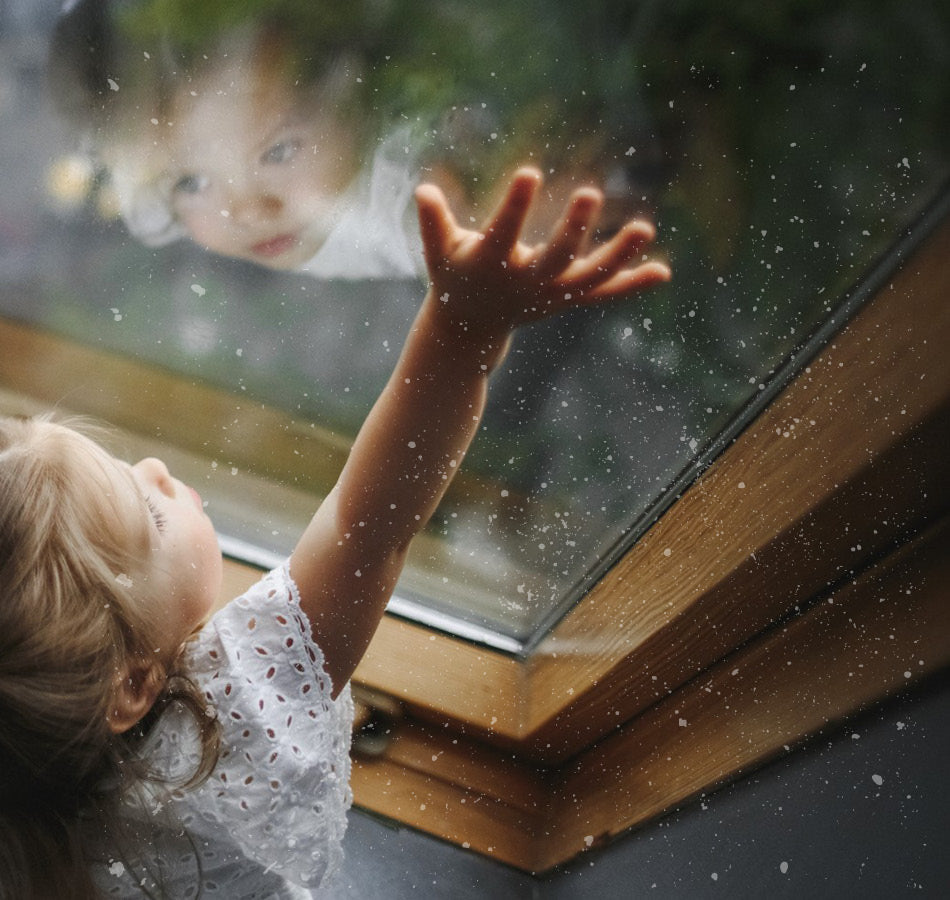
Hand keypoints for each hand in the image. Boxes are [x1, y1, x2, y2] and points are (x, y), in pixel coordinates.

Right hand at [414, 166, 669, 333]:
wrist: (470, 330)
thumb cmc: (453, 277)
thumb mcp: (438, 252)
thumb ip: (433, 224)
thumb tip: (424, 192)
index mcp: (491, 265)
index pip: (503, 234)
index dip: (515, 207)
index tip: (530, 173)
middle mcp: (525, 282)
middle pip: (554, 258)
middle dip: (573, 230)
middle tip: (590, 192)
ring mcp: (551, 294)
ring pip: (589, 277)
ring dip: (618, 256)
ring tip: (646, 229)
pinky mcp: (567, 299)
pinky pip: (602, 293)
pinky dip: (631, 285)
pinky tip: (662, 273)